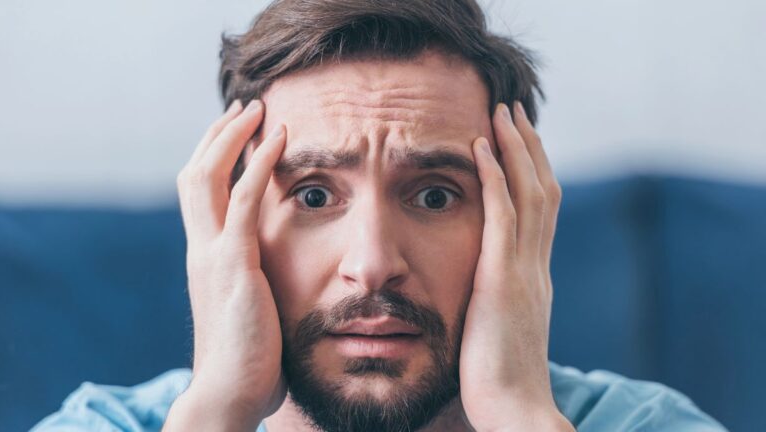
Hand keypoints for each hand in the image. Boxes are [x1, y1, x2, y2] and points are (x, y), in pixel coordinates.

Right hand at [164, 99, 286, 430]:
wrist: (229, 393)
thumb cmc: (249, 361)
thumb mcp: (249, 311)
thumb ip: (254, 285)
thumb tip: (275, 281)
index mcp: (205, 257)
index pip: (200, 194)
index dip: (214, 157)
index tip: (238, 133)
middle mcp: (201, 248)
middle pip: (195, 173)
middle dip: (218, 135)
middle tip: (246, 107)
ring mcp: (212, 254)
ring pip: (210, 175)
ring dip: (233, 136)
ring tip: (259, 108)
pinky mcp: (233, 264)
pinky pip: (245, 200)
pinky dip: (261, 163)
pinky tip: (281, 138)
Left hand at [459, 102, 572, 430]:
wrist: (516, 408)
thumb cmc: (501, 377)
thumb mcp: (504, 328)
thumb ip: (501, 299)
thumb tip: (489, 286)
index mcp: (534, 275)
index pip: (540, 211)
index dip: (532, 171)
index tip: (519, 142)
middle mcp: (536, 265)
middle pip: (541, 190)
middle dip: (529, 147)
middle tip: (515, 111)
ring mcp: (523, 270)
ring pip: (527, 194)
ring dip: (515, 149)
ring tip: (501, 112)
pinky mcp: (503, 280)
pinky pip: (501, 217)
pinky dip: (495, 179)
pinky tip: (481, 149)